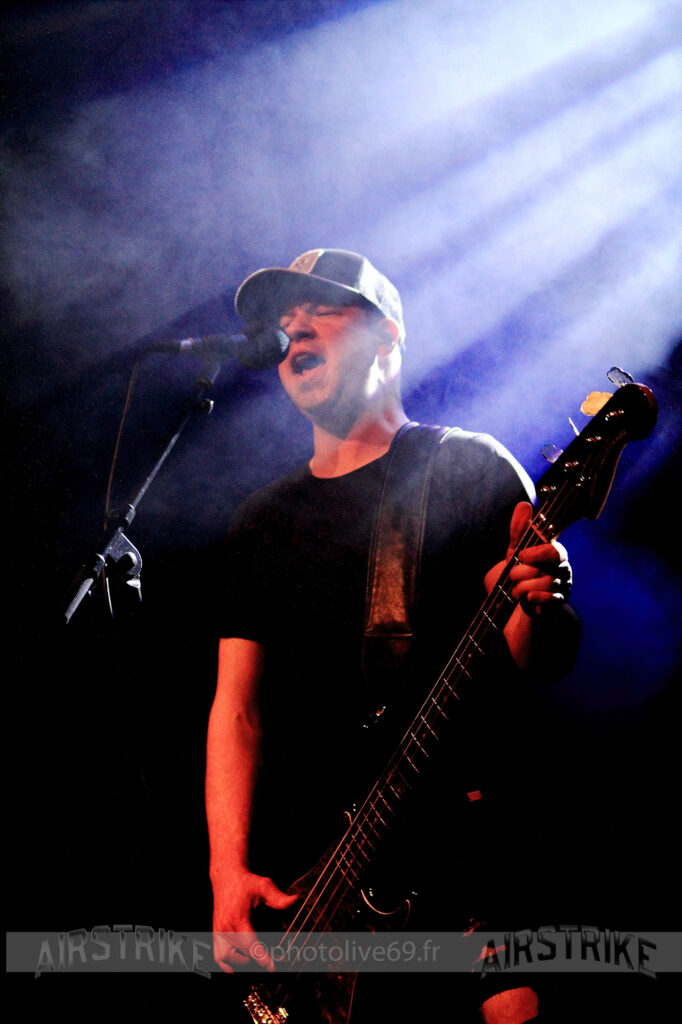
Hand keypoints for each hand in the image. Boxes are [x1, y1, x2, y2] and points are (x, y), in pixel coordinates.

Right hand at [212, 867, 297, 973]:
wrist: (226, 877)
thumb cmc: (246, 883)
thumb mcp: (264, 885)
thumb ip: (278, 897)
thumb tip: (295, 900)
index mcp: (238, 919)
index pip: (250, 945)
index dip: (262, 959)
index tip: (273, 968)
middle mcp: (225, 929)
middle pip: (238, 958)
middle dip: (255, 962)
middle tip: (273, 959)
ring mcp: (218, 933)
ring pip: (225, 961)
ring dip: (241, 964)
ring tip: (257, 958)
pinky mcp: (215, 935)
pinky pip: (219, 958)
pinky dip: (230, 964)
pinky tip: (243, 959)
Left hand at [486, 502, 571, 616]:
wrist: (518, 601)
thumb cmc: (520, 571)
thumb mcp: (516, 549)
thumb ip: (519, 529)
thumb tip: (524, 505)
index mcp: (555, 553)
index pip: (554, 551)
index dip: (537, 554)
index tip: (521, 556)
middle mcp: (563, 568)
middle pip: (544, 570)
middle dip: (520, 574)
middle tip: (513, 577)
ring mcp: (563, 586)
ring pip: (543, 585)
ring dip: (522, 588)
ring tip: (517, 590)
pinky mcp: (559, 602)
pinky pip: (549, 599)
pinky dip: (534, 599)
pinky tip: (528, 599)